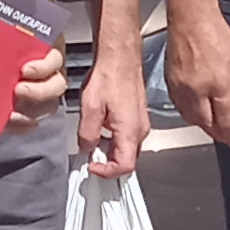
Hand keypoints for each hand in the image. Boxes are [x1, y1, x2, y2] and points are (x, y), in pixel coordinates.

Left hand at [11, 43, 68, 121]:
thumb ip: (0, 37)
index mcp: (44, 50)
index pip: (54, 59)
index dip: (44, 66)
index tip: (25, 70)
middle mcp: (48, 73)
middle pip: (56, 86)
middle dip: (38, 91)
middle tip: (17, 91)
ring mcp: (42, 94)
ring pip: (47, 107)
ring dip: (30, 112)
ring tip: (11, 114)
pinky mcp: (30, 112)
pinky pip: (32, 123)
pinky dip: (20, 125)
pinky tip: (6, 122)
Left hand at [78, 40, 148, 176]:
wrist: (120, 57)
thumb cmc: (109, 76)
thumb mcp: (90, 108)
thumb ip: (87, 134)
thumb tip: (87, 148)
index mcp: (130, 132)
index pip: (125, 167)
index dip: (107, 172)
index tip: (91, 166)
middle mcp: (140, 130)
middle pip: (127, 160)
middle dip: (107, 162)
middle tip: (89, 156)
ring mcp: (141, 123)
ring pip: (127, 148)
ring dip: (110, 150)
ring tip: (92, 140)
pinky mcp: (138, 116)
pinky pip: (127, 136)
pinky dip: (114, 139)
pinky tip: (100, 126)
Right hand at [165, 10, 229, 149]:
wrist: (191, 19)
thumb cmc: (215, 34)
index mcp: (219, 86)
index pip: (227, 121)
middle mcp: (198, 91)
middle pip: (208, 125)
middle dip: (219, 134)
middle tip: (228, 137)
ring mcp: (182, 89)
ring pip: (192, 119)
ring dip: (205, 126)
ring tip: (215, 127)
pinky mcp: (171, 84)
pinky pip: (181, 108)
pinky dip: (191, 115)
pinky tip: (198, 113)